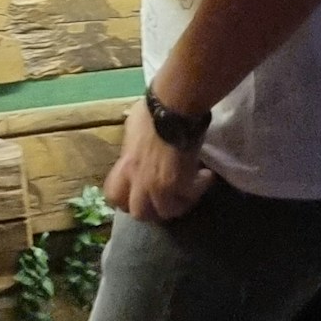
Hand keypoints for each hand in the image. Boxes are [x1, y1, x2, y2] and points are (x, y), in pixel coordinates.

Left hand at [102, 99, 212, 221]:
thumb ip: (132, 148)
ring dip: (179, 203)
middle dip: (152, 209)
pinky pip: (190, 198)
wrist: (172, 108)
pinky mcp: (181, 184)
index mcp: (125, 166)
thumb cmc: (151, 111)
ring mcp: (158, 185)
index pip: (114, 196)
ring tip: (189, 192)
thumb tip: (136, 148)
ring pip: (165, 212)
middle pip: (138, 213)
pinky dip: (200, 189)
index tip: (137, 194)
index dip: (125, 200)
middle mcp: (138, 180)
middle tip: (165, 197)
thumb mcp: (132, 129)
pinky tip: (207, 176)